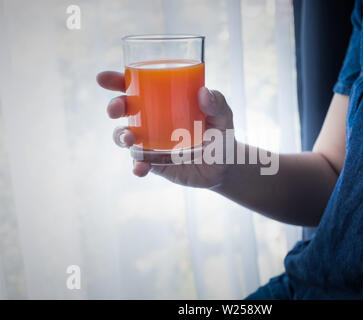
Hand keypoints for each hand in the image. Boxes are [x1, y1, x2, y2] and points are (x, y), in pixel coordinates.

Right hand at [96, 71, 234, 187]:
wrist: (224, 166)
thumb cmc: (221, 134)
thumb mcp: (223, 115)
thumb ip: (218, 103)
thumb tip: (203, 92)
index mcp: (163, 101)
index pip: (136, 86)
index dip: (116, 81)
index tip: (103, 79)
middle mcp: (152, 119)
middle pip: (124, 109)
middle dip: (114, 106)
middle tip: (117, 109)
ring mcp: (150, 142)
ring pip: (124, 136)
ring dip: (120, 136)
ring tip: (129, 140)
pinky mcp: (154, 162)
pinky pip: (138, 163)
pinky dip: (136, 165)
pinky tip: (140, 168)